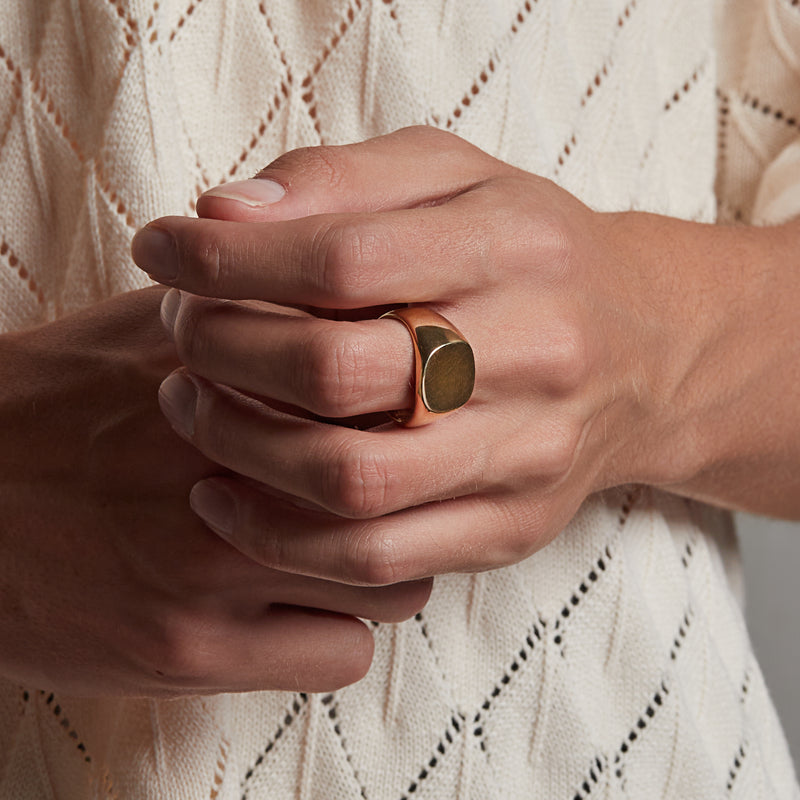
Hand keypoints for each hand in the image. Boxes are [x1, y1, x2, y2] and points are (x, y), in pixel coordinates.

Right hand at [0, 288, 429, 695]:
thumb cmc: (54, 408)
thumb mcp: (147, 330)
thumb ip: (246, 311)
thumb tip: (336, 293)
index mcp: (236, 382)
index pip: (391, 397)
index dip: (412, 411)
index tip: (406, 424)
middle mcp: (237, 470)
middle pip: (410, 491)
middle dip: (408, 493)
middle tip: (377, 494)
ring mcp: (218, 567)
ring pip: (394, 584)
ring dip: (377, 570)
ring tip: (330, 555)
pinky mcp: (194, 651)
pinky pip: (343, 657)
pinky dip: (334, 636)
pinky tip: (294, 613)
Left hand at [131, 126, 799, 587]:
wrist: (646, 352)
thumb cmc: (530, 252)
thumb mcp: (453, 176)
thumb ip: (338, 180)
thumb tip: (220, 213)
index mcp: (516, 249)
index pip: (343, 261)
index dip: (228, 260)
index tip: (162, 250)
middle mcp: (534, 356)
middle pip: (338, 375)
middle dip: (223, 351)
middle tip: (178, 331)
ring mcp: (525, 456)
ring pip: (351, 480)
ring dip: (238, 446)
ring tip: (190, 405)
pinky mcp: (512, 527)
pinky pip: (376, 557)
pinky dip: (276, 538)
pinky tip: (225, 495)